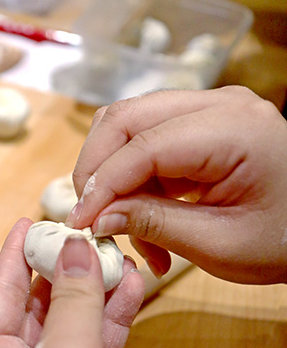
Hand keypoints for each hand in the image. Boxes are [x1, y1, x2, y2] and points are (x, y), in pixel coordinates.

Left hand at [0, 218, 177, 347]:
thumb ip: (71, 297)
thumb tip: (73, 242)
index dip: (16, 255)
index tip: (34, 217)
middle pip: (30, 312)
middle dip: (60, 272)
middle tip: (85, 230)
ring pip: (64, 331)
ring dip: (91, 295)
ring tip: (116, 254)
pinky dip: (108, 325)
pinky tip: (131, 290)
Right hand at [66, 86, 286, 283]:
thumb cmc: (286, 241)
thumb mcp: (220, 244)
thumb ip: (154, 224)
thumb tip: (97, 216)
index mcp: (234, 129)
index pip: (143, 146)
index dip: (102, 185)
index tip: (80, 224)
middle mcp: (219, 103)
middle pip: (126, 118)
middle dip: (97, 170)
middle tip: (92, 218)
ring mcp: (211, 108)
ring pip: (130, 125)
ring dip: (112, 174)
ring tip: (122, 225)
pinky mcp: (202, 124)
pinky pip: (148, 141)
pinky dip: (133, 178)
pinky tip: (141, 216)